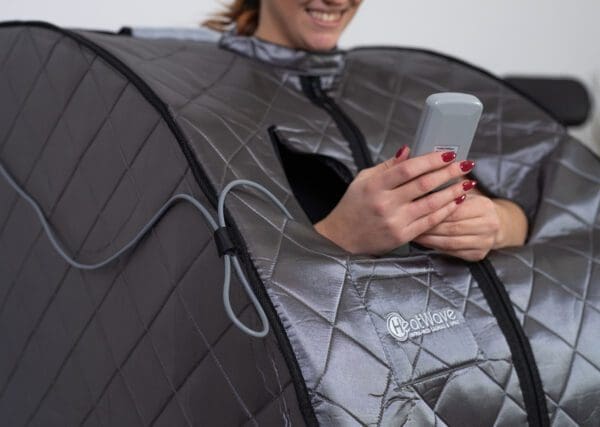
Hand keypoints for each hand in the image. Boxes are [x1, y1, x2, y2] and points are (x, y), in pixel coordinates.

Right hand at [314, 147, 476, 255]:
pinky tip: (456, 201)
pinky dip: (445, 210)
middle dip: (448, 172)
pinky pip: (430, 221)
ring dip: (452, 192)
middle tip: (465, 164)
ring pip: (431, 203)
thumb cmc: (353, 206)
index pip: (408, 169)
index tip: (447, 154)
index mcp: (375, 185)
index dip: (430, 160)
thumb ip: (387, 166)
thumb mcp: (363, 180)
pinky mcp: (402, 236)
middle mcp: (385, 203)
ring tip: (467, 182)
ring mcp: (395, 221)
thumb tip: (409, 151)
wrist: (342, 238)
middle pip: (424, 184)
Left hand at [413, 190, 527, 260]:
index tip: (415, 208)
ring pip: (450, 242)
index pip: (454, 209)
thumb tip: (424, 180)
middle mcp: (488, 225)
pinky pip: (452, 252)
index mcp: (484, 206)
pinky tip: (424, 242)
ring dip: (429, 239)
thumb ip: (451, 188)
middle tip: (409, 223)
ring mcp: (484, 242)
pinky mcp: (478, 255)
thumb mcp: (468, 192)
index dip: (433, 210)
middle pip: (451, 227)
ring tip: (413, 233)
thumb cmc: (475, 205)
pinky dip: (436, 247)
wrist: (499, 224)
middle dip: (428, 226)